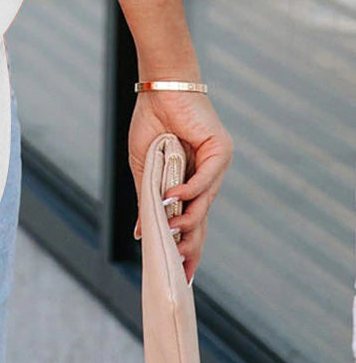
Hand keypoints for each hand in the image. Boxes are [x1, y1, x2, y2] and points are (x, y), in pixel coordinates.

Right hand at [129, 88, 232, 284]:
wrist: (160, 89)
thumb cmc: (152, 124)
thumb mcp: (143, 168)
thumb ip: (147, 199)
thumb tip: (142, 233)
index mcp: (190, 183)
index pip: (192, 222)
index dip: (187, 247)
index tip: (182, 274)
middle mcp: (208, 178)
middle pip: (202, 219)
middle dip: (191, 245)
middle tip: (180, 267)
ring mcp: (216, 166)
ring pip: (205, 202)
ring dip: (188, 220)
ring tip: (171, 234)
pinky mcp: (220, 150)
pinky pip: (206, 178)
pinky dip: (189, 190)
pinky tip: (173, 199)